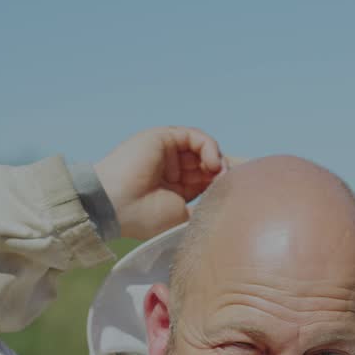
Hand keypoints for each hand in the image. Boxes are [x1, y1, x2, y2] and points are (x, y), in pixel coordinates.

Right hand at [94, 126, 230, 241]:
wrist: (115, 205)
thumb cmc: (144, 217)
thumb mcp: (183, 216)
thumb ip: (204, 207)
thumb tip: (230, 202)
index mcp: (175, 189)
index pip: (206, 180)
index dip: (222, 184)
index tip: (239, 193)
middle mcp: (171, 169)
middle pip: (207, 163)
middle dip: (223, 172)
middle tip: (234, 183)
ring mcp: (167, 152)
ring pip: (203, 149)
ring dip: (218, 161)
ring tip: (220, 175)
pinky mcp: (164, 137)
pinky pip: (195, 137)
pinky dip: (209, 148)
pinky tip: (212, 164)